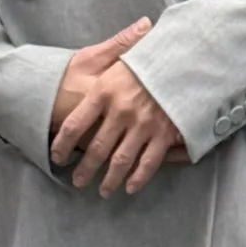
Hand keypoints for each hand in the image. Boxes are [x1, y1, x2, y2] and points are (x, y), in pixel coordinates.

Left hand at [49, 21, 187, 197]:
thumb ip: (100, 70)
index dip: (61, 144)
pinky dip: (138, 178)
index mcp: (103, 91)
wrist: (188, 59)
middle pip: (95, 148)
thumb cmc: (153, 56)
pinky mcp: (164, 133)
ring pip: (120, 160)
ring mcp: (142, 125)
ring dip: (109, 179)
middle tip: (78, 181)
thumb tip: (77, 80)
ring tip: (103, 191)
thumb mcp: (121, 55)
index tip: (57, 156)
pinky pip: (148, 162)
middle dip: (85, 169)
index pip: (73, 124)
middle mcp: (120, 111)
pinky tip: (130, 187)